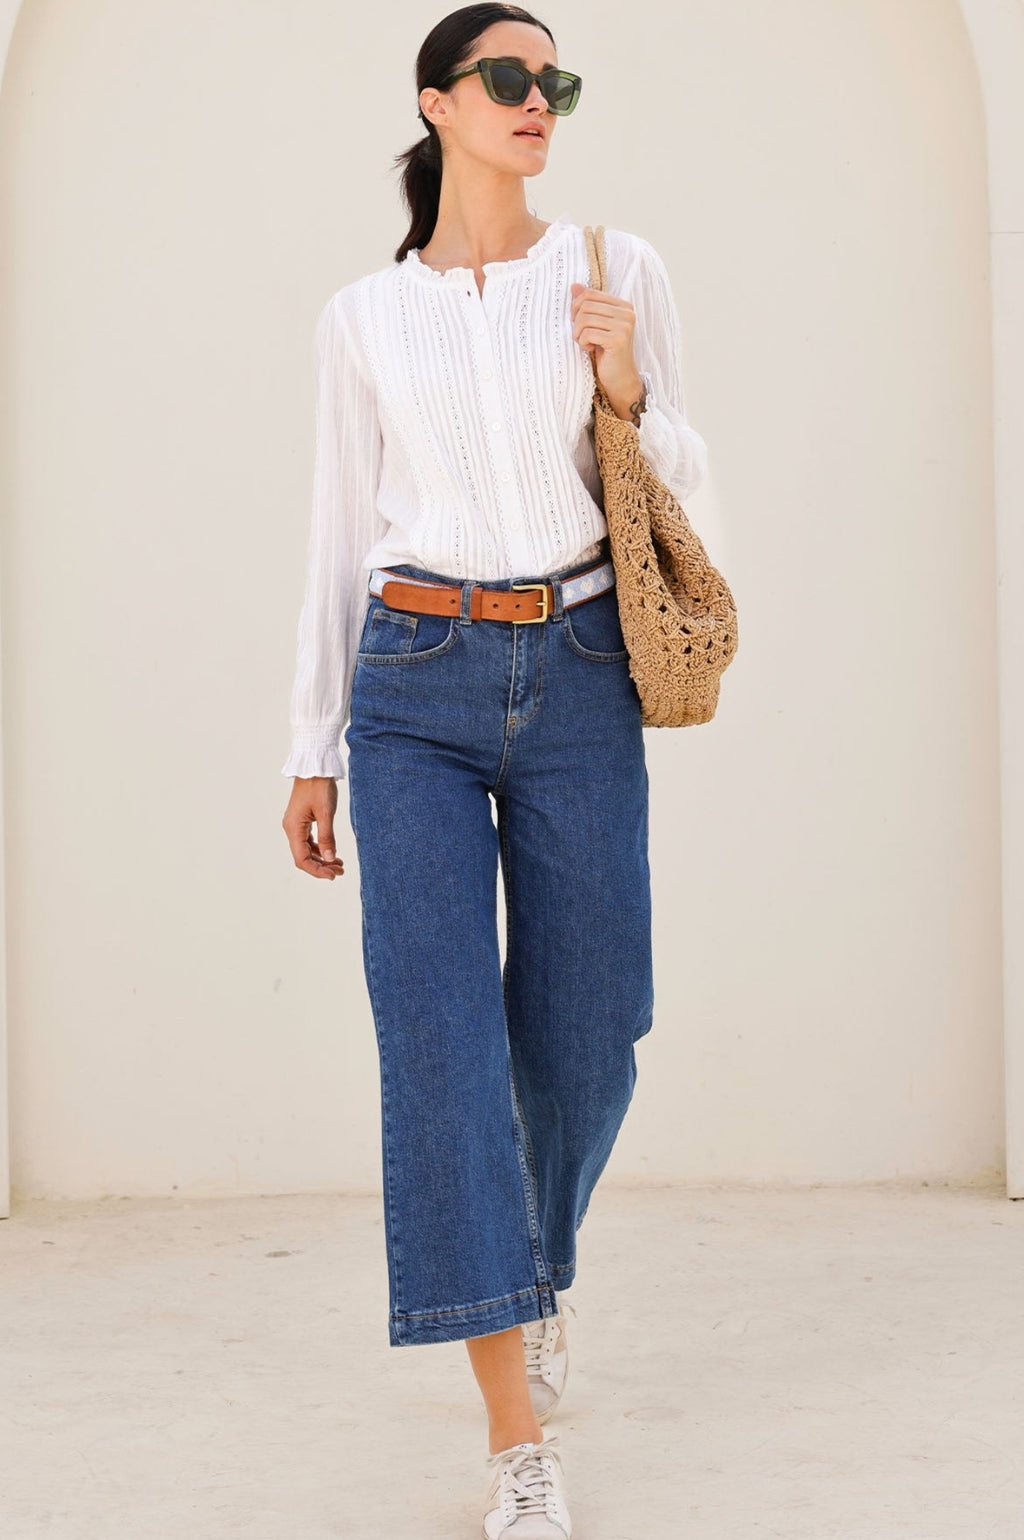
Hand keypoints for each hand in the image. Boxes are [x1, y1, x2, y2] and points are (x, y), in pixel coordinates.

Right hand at [282, 777, 344, 879]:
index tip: (333, 875)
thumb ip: (327, 837)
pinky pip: (309, 840)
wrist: (315, 766)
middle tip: (340, 871)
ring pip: (307, 850)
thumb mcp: (326, 813)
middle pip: (303, 857)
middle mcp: (291, 828)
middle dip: (321, 866)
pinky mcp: (302, 820)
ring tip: (339, 865)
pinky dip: (320, 848)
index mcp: (293, 828)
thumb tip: (330, 858)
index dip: (317, 870)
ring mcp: (296, 824)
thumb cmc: (319, 786)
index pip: (302, 859)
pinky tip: (332, 852)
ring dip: (322, 859)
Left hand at [570, 281, 644, 420]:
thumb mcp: (596, 325)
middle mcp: (627, 313)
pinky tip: (589, 349)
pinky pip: (588, 333)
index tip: (577, 322)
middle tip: (580, 335)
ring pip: (585, 318)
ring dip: (578, 333)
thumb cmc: (606, 351)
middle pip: (586, 305)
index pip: (591, 293)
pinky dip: (583, 342)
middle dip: (576, 321)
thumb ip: (588, 304)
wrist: (620, 378)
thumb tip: (574, 285)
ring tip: (584, 343)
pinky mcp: (617, 340)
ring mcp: (624, 326)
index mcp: (624, 306)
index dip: (577, 307)